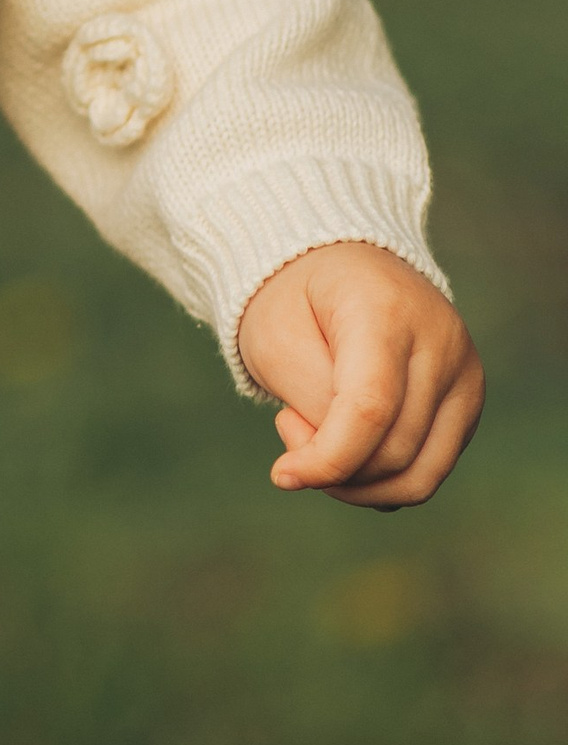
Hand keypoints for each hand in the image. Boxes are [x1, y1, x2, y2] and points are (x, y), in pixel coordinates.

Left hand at [235, 242, 482, 508]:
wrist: (337, 262)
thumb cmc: (296, 298)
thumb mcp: (276, 337)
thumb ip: (313, 403)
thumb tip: (343, 467)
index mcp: (386, 308)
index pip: (370, 409)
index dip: (327, 458)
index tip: (282, 476)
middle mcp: (441, 341)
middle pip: (394, 450)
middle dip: (332, 463)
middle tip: (288, 423)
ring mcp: (464, 373)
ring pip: (420, 475)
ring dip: (358, 481)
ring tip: (316, 434)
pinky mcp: (468, 402)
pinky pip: (428, 469)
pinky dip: (382, 476)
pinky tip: (347, 439)